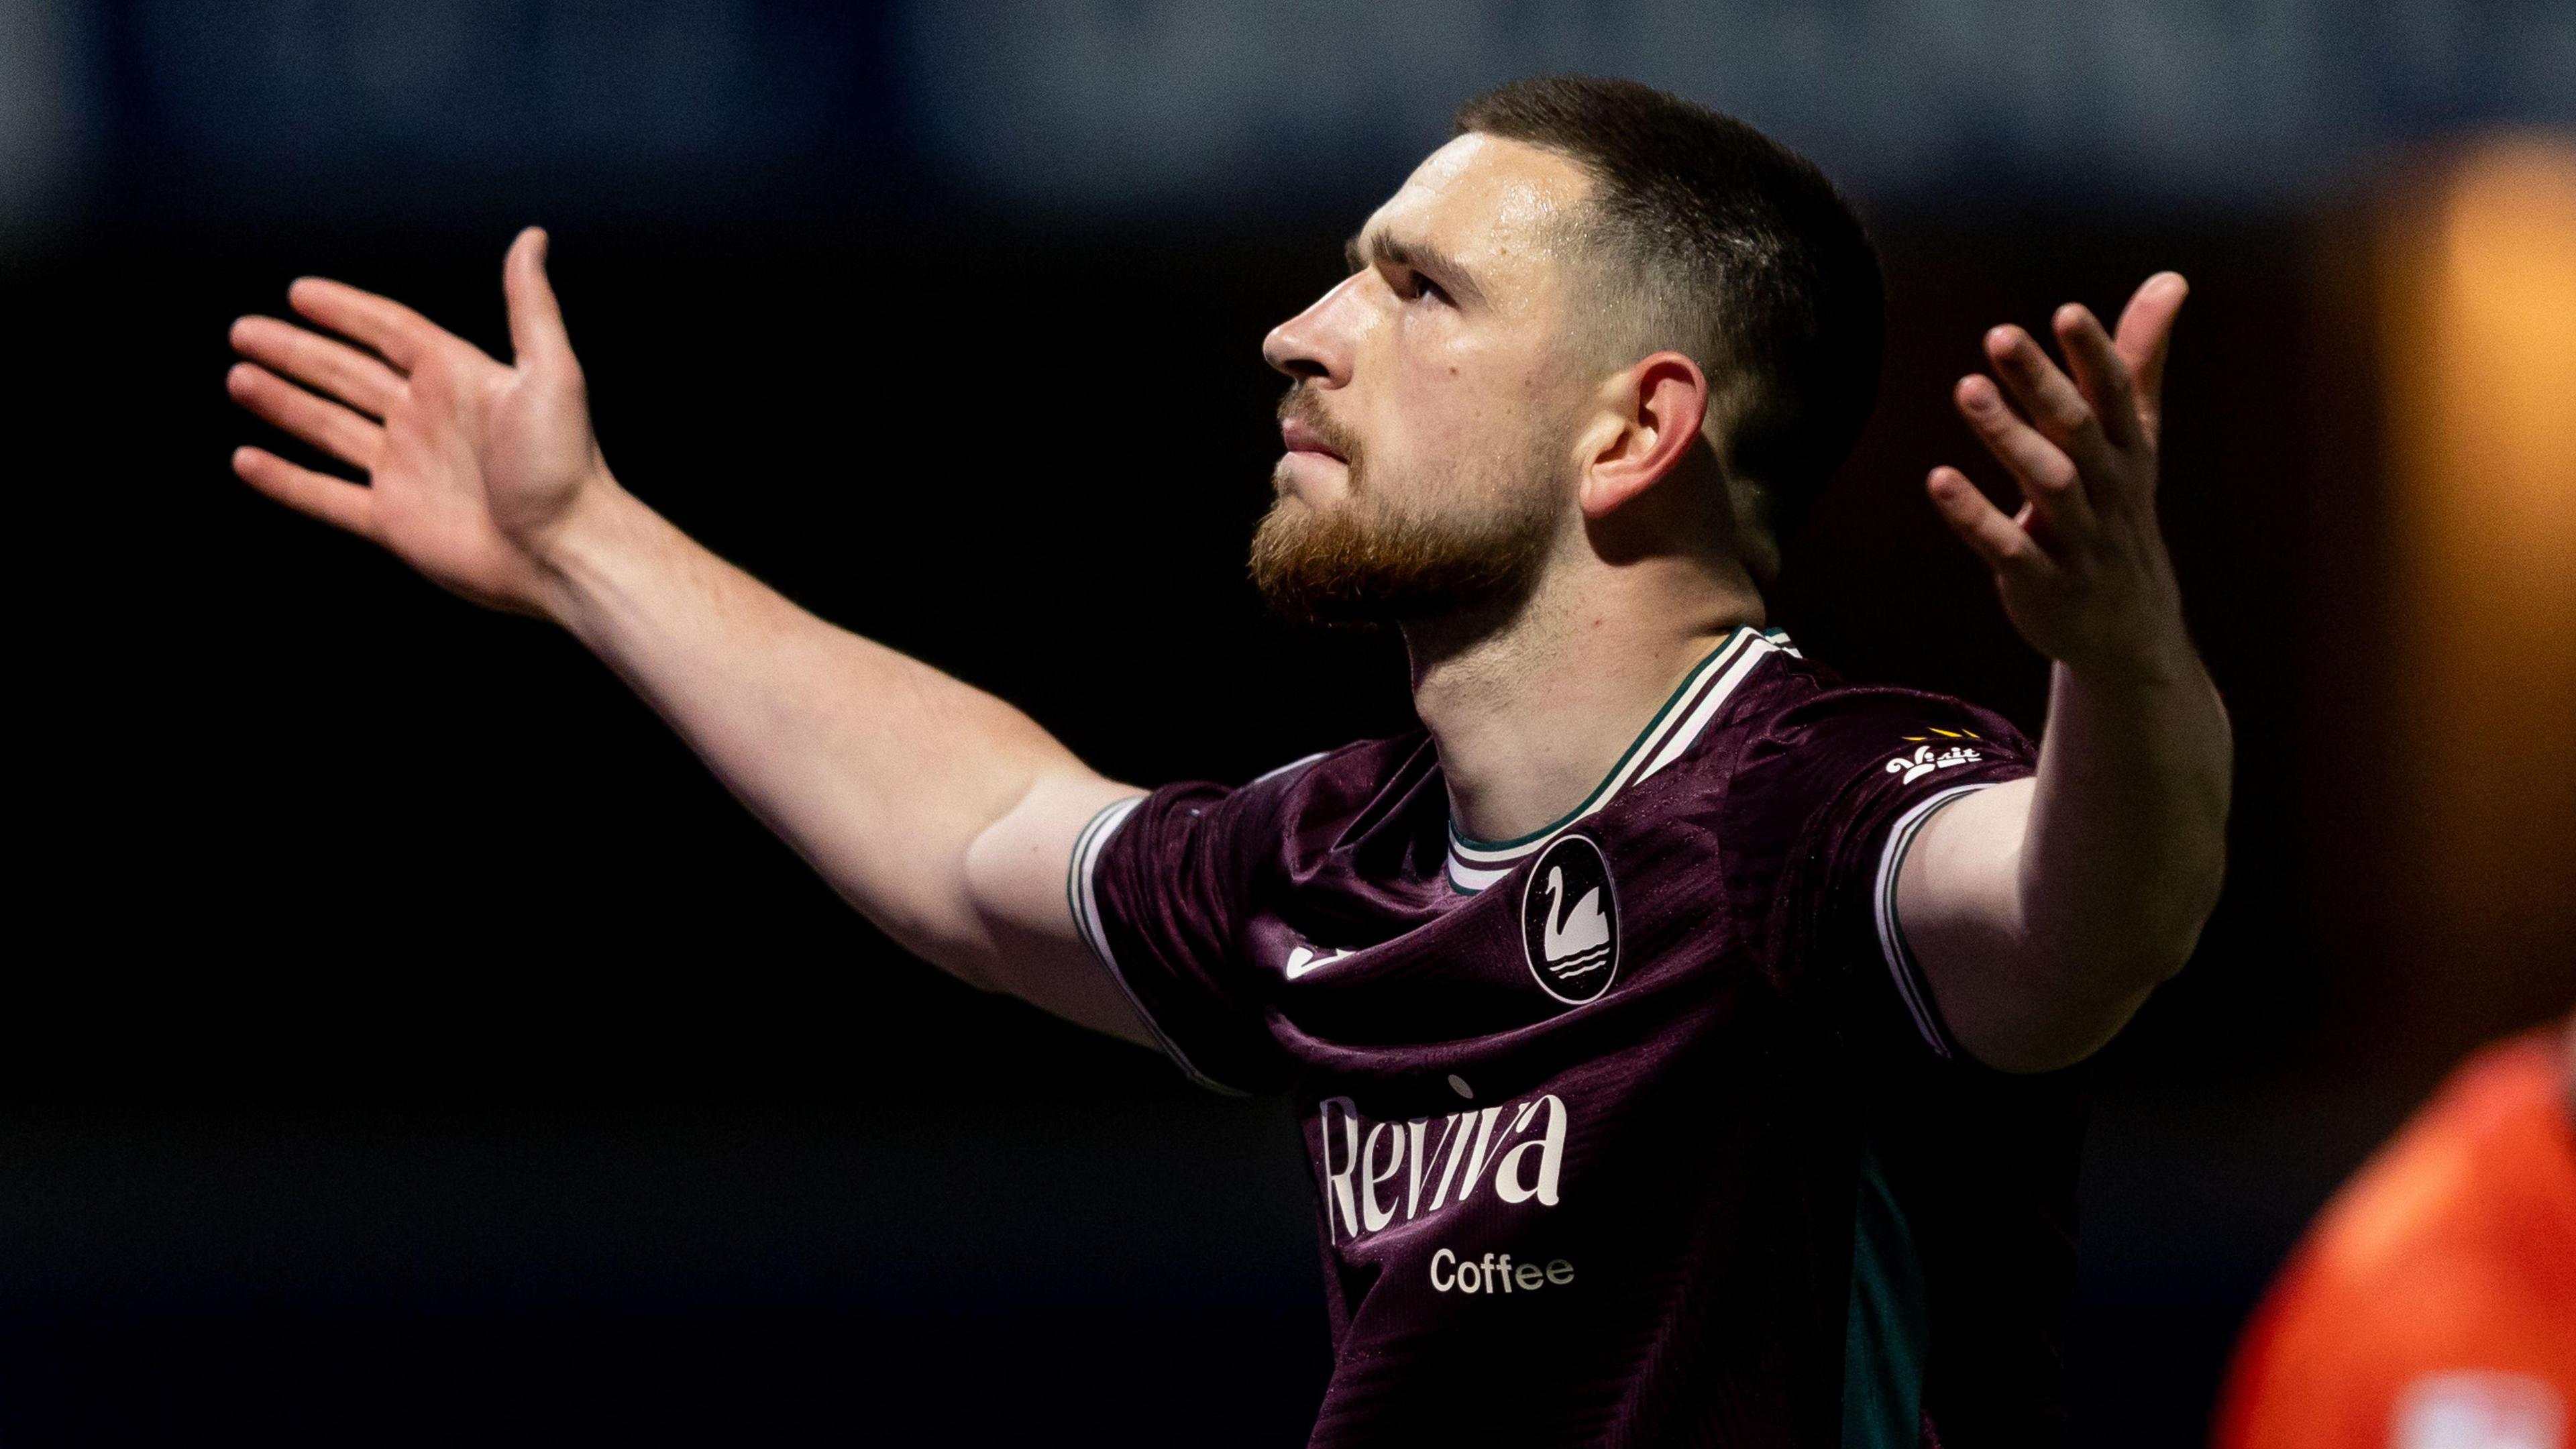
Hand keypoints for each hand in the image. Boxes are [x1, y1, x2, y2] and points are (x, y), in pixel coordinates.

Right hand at [228, 227, 608, 616]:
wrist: (567, 553)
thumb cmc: (564, 467)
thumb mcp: (551, 374)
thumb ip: (531, 306)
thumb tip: (532, 237)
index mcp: (457, 381)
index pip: (389, 332)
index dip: (346, 311)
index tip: (300, 291)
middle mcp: (426, 421)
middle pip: (347, 374)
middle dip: (296, 352)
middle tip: (244, 330)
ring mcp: (405, 472)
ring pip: (328, 428)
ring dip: (284, 403)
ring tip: (239, 377)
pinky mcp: (392, 521)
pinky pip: (325, 496)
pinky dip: (285, 480)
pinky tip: (246, 459)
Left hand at [1926, 272, 2191, 680]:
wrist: (2132, 631)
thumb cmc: (2121, 514)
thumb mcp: (2135, 440)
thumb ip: (2139, 360)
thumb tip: (2170, 279)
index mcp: (2130, 453)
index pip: (2116, 395)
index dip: (2095, 354)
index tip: (2067, 312)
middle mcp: (2109, 493)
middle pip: (2078, 431)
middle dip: (2042, 383)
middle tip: (2000, 335)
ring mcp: (2079, 542)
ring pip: (2048, 485)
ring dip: (2007, 437)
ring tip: (1966, 387)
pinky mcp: (2043, 584)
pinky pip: (2008, 550)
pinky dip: (1974, 517)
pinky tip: (1937, 481)